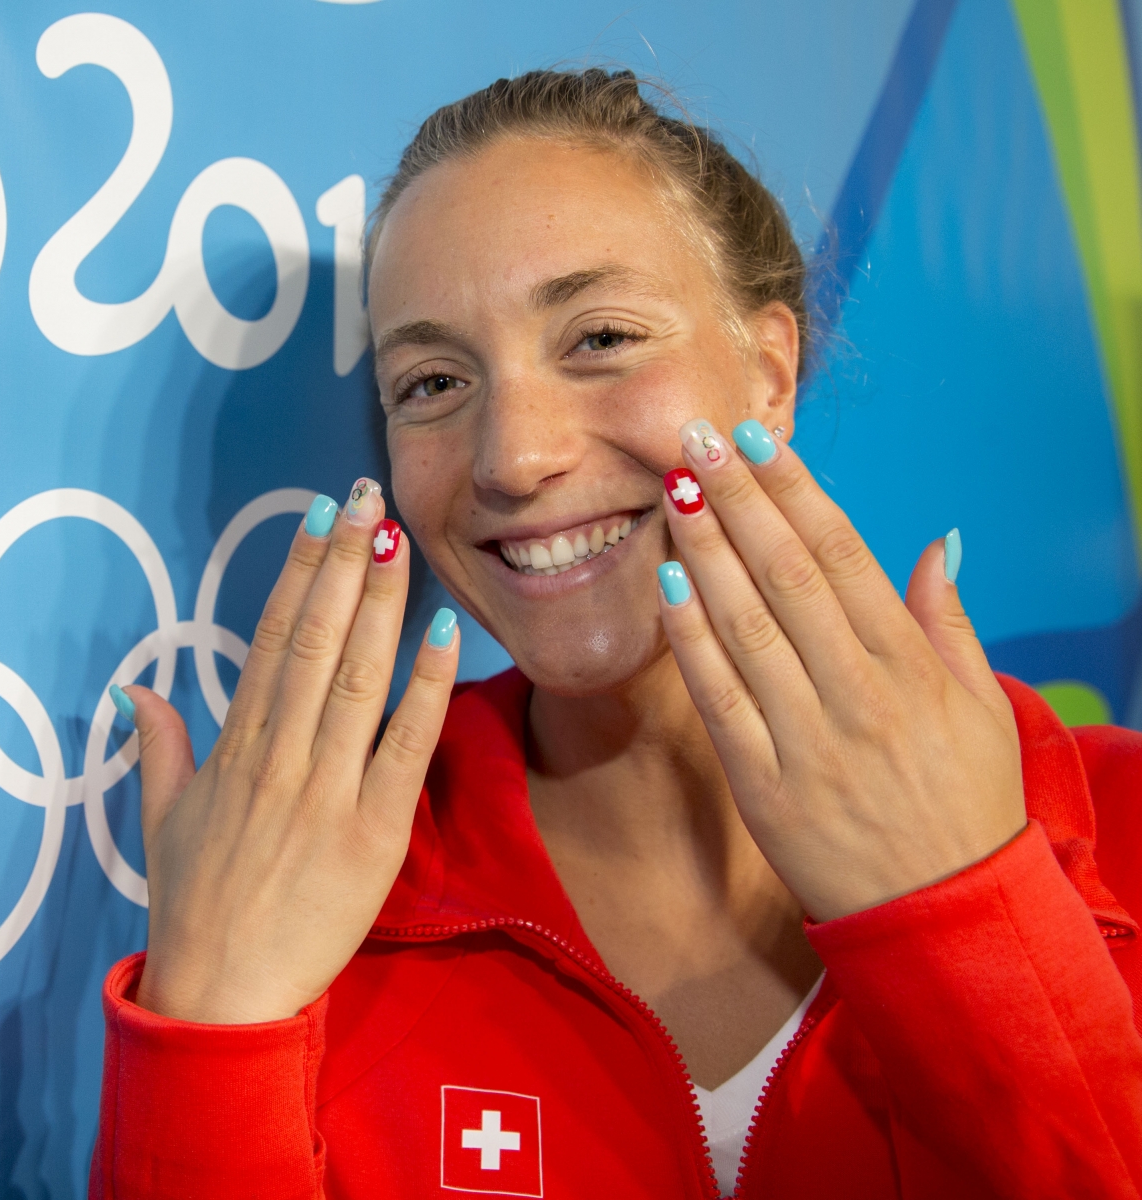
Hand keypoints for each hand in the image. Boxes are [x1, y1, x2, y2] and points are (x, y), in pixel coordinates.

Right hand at [121, 481, 459, 1023]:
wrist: (221, 996)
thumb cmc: (193, 909)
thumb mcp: (160, 821)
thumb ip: (159, 747)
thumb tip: (137, 687)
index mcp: (234, 749)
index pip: (270, 638)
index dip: (297, 571)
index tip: (318, 517)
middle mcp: (279, 757)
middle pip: (317, 641)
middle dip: (345, 564)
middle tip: (368, 500)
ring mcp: (326, 793)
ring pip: (358, 679)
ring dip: (382, 605)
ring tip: (402, 542)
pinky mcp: (372, 835)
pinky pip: (405, 748)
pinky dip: (426, 690)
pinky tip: (442, 635)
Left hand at [658, 420, 1025, 921]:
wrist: (945, 917)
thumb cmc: (966, 803)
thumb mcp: (983, 707)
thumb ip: (952, 620)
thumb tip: (936, 540)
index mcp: (911, 667)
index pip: (844, 556)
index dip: (795, 491)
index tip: (756, 439)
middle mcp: (860, 694)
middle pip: (787, 575)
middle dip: (737, 500)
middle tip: (694, 439)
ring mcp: (809, 741)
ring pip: (747, 627)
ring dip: (704, 553)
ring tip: (672, 491)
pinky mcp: (765, 787)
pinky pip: (720, 700)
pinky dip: (692, 641)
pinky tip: (665, 586)